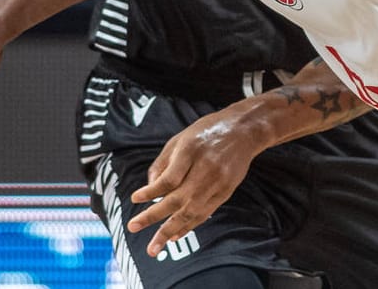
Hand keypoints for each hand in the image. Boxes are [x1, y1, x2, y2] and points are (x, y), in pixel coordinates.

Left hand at [126, 109, 266, 255]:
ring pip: (191, 212)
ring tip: (154, 246)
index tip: (135, 199)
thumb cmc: (208, 131)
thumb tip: (149, 188)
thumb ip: (163, 163)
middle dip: (153, 216)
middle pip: (177, 199)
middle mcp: (206, 169)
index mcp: (192, 151)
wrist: (244, 130)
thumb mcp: (181, 139)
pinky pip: (204, 214)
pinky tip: (175, 236)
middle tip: (133, 226)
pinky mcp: (226, 192)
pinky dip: (188, 226)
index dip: (150, 192)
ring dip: (170, 231)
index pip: (168, 178)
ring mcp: (218, 183)